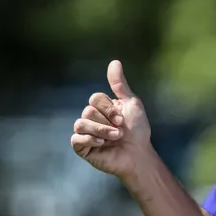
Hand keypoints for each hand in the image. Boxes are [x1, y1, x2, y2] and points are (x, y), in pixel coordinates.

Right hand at [70, 60, 151, 179]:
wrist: (139, 154)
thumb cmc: (137, 130)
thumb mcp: (131, 103)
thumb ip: (120, 84)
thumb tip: (114, 61)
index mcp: (101, 107)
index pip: (95, 98)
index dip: (109, 108)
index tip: (123, 119)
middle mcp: (91, 118)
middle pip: (88, 110)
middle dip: (107, 121)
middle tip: (120, 130)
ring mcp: (86, 133)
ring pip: (81, 123)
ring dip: (102, 131)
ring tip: (116, 138)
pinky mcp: (82, 148)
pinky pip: (76, 138)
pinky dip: (91, 140)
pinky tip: (103, 144)